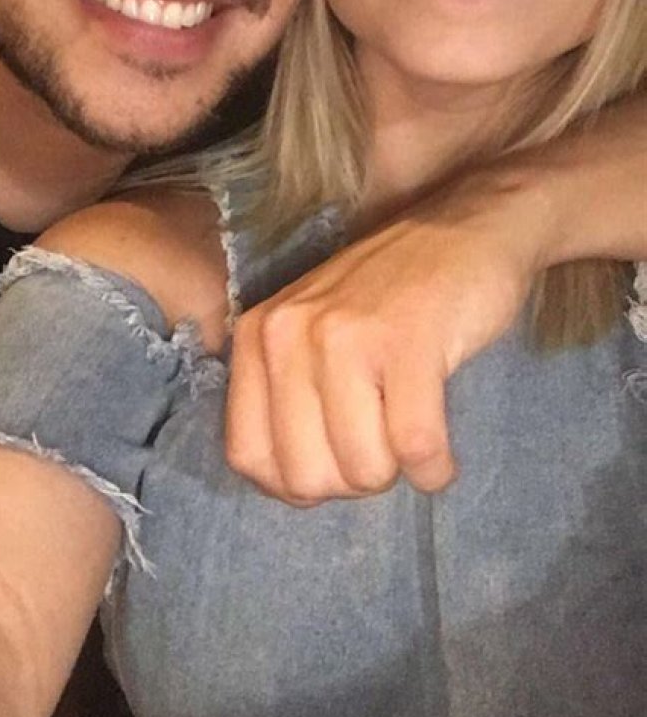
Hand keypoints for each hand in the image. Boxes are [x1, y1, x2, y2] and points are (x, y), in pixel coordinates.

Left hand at [226, 167, 550, 502]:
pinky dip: (435, 469)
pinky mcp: (410, 342)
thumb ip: (286, 397)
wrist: (468, 227)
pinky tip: (442, 456)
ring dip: (398, 472)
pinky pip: (416, 447)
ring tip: (413, 435)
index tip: (336, 463)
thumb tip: (293, 489)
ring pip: (364, 468)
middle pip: (307, 475)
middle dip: (352, 481)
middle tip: (382, 447)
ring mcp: (348, 335)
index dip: (297, 483)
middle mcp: (289, 333)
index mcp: (258, 336)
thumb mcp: (313, 331)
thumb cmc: (392, 295)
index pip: (249, 457)